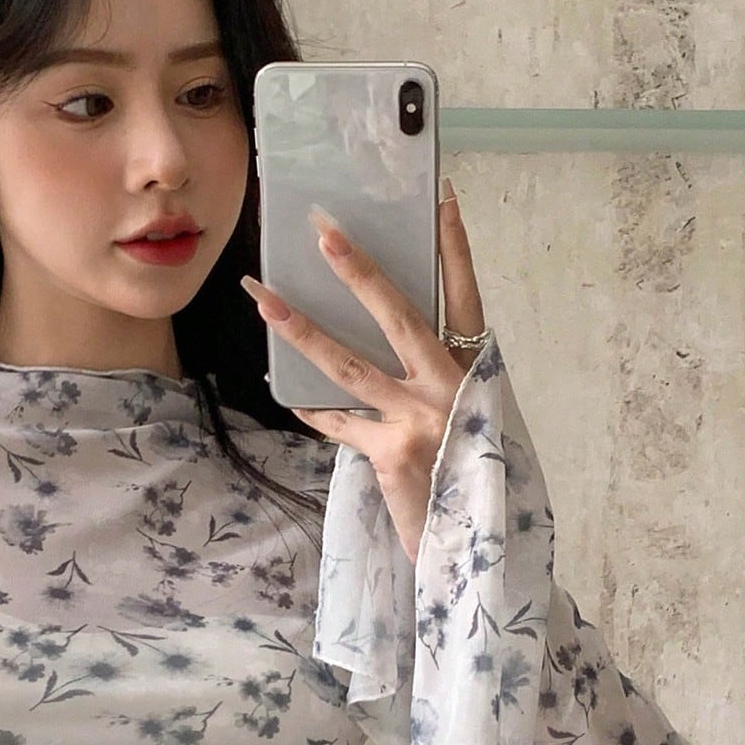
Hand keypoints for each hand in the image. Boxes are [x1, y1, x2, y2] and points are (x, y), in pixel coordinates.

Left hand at [240, 182, 486, 564]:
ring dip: (302, 329)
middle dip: (359, 270)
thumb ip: (441, 381)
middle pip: (399, 314)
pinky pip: (338, 422)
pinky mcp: (389, 452)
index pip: (464, 294)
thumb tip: (389, 347)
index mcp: (477, 371)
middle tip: (325, 231)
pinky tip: (289, 397)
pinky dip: (315, 412)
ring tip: (265, 299)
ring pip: (349, 363)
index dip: (454, 246)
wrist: (479, 547)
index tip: (441, 197)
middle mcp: (452, 386)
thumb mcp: (471, 420)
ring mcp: (420, 418)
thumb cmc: (471, 479)